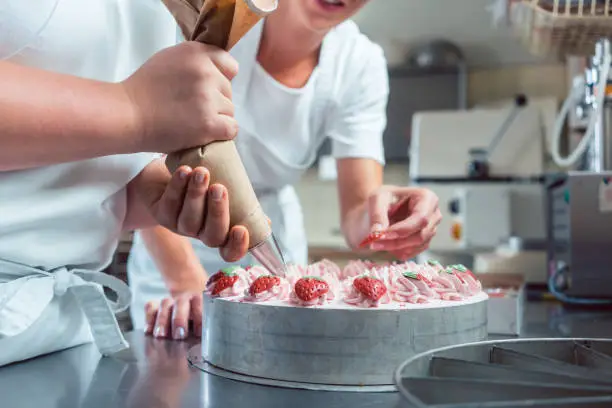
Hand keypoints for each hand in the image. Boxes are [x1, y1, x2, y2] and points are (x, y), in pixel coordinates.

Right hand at [121, 42, 238, 152]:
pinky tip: (203, 133)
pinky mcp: (209, 123)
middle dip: (215, 100)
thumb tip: (217, 70)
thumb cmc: (143, 89)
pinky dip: (220, 134)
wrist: (127, 115)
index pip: (230, 65)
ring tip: (192, 121)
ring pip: (230, 110)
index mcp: (196, 53)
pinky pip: (231, 129)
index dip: (220, 78)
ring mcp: (208, 98)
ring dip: (216, 118)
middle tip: (191, 108)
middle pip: (229, 90)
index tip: (206, 88)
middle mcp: (205, 72)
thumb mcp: (169, 59)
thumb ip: (195, 61)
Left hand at [137, 160, 248, 261]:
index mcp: (220, 232)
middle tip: (220, 188)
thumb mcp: (228, 194)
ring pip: (189, 220)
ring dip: (196, 195)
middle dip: (217, 213)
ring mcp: (179, 226)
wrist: (169, 173)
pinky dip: (178, 186)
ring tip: (202, 172)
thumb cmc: (205, 184)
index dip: (237, 246)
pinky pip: (170, 203)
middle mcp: (200, 233)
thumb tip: (266, 223)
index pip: (230, 252)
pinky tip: (185, 170)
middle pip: (211, 236)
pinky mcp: (161, 214)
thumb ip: (244, 205)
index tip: (241, 229)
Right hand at [145, 292, 203, 340]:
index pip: (200, 304)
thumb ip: (207, 327)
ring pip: (164, 304)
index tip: (198, 333)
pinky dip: (149, 318)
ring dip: (163, 320)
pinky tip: (149, 331)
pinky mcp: (156, 305)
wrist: (188, 303)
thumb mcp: (206, 321)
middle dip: (179, 320)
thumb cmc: (199, 317)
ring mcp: (169, 301)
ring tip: (161, 336)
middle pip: (181, 303)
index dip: (198, 318)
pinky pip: (150, 307)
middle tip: (179, 335)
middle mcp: (184, 299)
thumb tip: (214, 339)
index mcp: (200, 300)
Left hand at [364, 186, 441, 259]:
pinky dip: (397, 251)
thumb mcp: (376, 199)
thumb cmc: (383, 199)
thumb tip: (377, 233)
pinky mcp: (424, 242)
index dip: (402, 230)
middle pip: (420, 236)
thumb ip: (377, 215)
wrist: (382, 206)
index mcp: (427, 198)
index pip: (421, 218)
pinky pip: (413, 253)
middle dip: (396, 242)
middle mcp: (434, 214)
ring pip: (416, 247)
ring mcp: (431, 230)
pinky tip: (386, 244)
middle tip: (373, 243)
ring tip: (376, 242)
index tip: (381, 235)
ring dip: (394, 248)